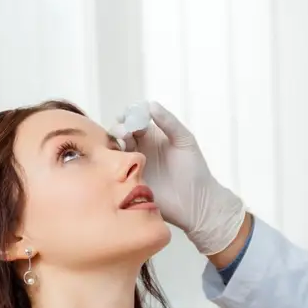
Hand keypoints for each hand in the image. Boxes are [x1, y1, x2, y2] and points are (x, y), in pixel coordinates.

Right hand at [109, 101, 245, 255]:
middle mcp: (139, 149)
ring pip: (115, 150)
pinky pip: (114, 170)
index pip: (134, 120)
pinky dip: (111, 163)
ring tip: (122, 144)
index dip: (129, 115)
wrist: (196, 202)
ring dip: (114, 144)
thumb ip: (169, 123)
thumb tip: (151, 105)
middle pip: (120, 133)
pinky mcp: (128, 182)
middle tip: (124, 132)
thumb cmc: (194, 170)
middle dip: (119, 128)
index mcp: (152, 136)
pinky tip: (118, 161)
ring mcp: (133, 166)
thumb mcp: (185, 141)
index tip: (129, 115)